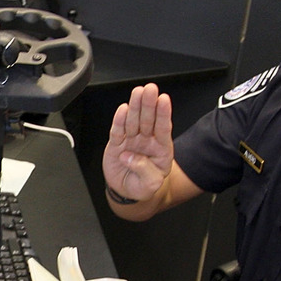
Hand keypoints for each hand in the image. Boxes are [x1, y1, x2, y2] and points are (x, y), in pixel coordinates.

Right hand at [103, 83, 173, 203]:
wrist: (126, 191)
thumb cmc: (143, 186)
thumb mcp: (150, 185)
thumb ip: (145, 171)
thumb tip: (130, 156)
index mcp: (161, 148)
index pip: (163, 128)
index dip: (163, 113)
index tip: (163, 100)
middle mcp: (147, 141)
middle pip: (148, 119)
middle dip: (149, 103)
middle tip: (150, 89)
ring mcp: (132, 140)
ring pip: (133, 120)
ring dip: (135, 106)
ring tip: (138, 92)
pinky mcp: (117, 143)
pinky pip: (118, 130)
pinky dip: (119, 120)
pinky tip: (123, 109)